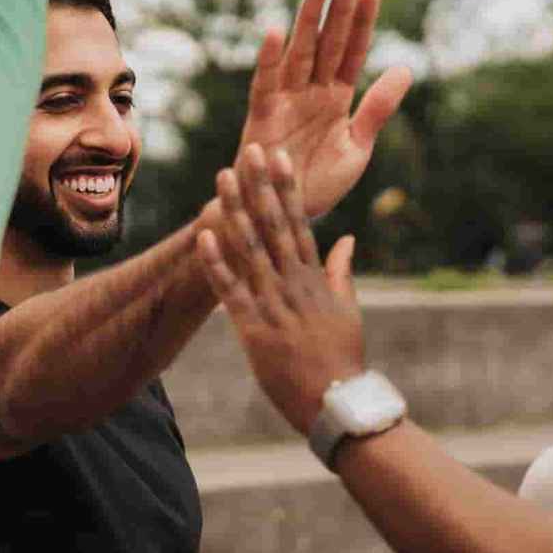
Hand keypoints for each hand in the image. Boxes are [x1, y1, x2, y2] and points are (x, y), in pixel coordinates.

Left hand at [199, 144, 366, 432]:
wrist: (337, 402)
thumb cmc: (343, 358)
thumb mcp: (349, 310)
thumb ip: (342, 272)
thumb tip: (346, 237)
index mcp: (317, 278)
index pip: (300, 223)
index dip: (287, 188)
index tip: (279, 157)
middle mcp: (296, 284)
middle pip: (274, 226)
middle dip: (260, 186)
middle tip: (249, 150)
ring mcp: (275, 305)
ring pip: (250, 249)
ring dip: (235, 211)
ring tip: (223, 178)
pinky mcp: (254, 330)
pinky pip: (231, 290)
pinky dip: (217, 262)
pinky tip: (203, 234)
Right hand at [237, 0, 411, 219]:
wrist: (283, 215)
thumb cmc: (319, 184)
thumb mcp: (357, 148)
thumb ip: (377, 109)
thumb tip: (406, 69)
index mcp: (338, 98)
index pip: (353, 51)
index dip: (363, 20)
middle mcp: (312, 92)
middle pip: (327, 42)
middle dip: (338, 9)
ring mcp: (286, 100)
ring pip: (299, 52)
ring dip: (307, 19)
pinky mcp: (262, 116)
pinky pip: (266, 83)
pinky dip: (269, 58)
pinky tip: (276, 31)